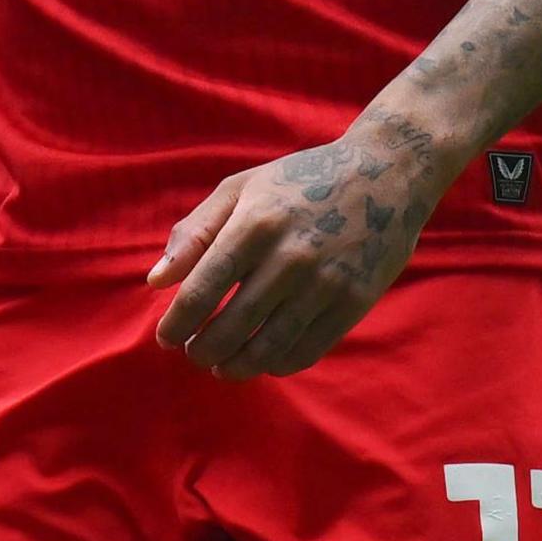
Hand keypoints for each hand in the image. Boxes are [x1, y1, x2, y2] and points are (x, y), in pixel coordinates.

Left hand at [148, 121, 453, 379]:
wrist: (385, 174)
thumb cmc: (300, 180)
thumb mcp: (242, 188)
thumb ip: (195, 232)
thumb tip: (155, 281)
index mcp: (254, 223)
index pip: (201, 290)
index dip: (177, 323)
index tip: (166, 337)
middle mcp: (289, 256)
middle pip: (231, 327)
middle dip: (202, 350)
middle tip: (194, 353)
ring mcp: (325, 282)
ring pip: (268, 348)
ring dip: (236, 366)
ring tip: (221, 365)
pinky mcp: (354, 302)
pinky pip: (307, 350)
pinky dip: (278, 365)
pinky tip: (263, 360)